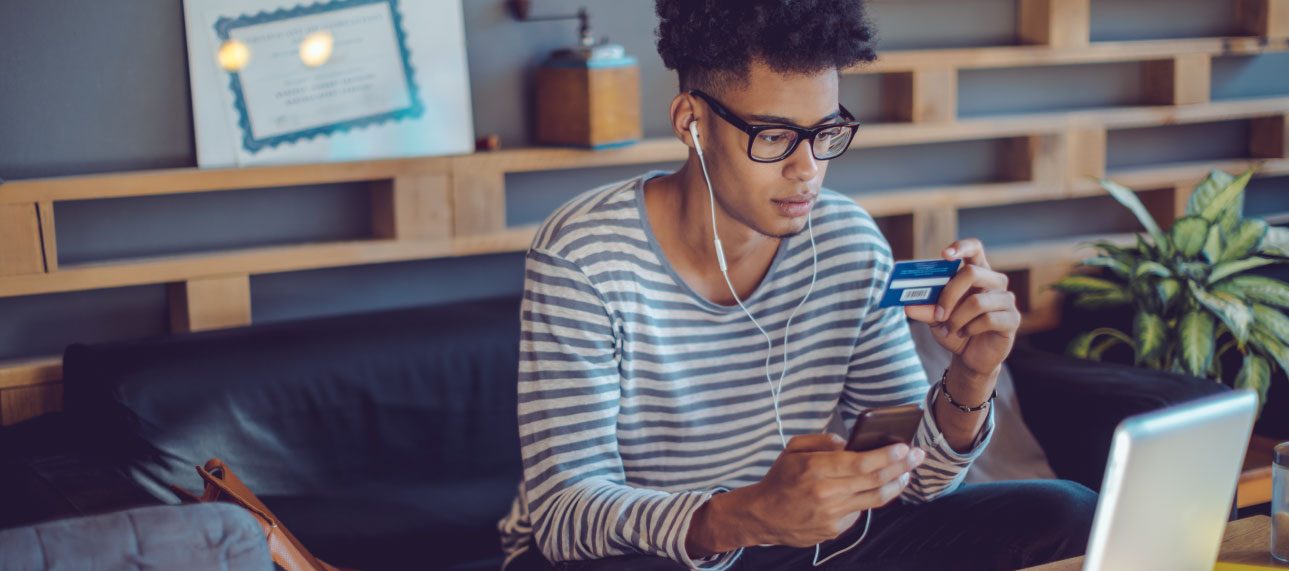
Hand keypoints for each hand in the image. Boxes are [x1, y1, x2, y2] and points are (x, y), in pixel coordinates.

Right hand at [741, 434, 924, 547]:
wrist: (763, 515)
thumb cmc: (779, 479)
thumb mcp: (792, 449)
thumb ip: (820, 440)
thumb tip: (847, 442)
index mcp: (815, 469)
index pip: (861, 462)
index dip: (887, 455)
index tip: (905, 446)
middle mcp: (826, 493)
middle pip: (874, 480)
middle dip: (901, 466)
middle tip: (918, 456)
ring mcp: (832, 514)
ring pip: (874, 499)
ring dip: (895, 485)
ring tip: (906, 474)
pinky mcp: (835, 530)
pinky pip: (859, 512)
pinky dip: (869, 499)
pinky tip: (873, 491)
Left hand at [904, 238, 1020, 377]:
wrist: (970, 357)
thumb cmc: (954, 329)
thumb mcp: (935, 318)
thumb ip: (925, 308)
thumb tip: (908, 306)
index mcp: (976, 273)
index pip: (975, 249)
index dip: (962, 247)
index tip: (944, 254)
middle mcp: (994, 282)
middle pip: (972, 273)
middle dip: (949, 295)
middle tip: (938, 314)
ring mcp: (1006, 300)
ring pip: (977, 301)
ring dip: (957, 319)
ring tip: (950, 329)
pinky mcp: (1013, 319)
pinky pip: (989, 319)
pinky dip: (970, 329)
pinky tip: (965, 334)